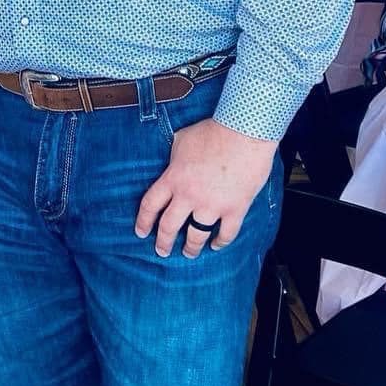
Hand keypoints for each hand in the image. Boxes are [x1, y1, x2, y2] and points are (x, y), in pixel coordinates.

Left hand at [136, 117, 275, 258]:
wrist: (244, 132)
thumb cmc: (213, 131)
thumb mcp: (182, 139)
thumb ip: (175, 156)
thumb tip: (173, 160)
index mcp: (173, 179)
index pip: (150, 206)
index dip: (143, 222)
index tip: (141, 233)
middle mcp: (188, 196)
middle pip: (169, 226)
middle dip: (163, 242)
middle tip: (161, 251)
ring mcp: (212, 205)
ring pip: (196, 235)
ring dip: (191, 248)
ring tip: (189, 254)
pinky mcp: (235, 209)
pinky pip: (226, 233)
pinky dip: (220, 242)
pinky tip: (216, 245)